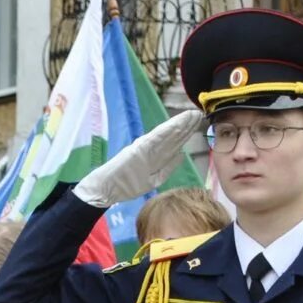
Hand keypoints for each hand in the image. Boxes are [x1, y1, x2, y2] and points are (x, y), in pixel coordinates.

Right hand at [75, 109, 200, 207]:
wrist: (103, 189)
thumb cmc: (124, 185)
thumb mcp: (152, 180)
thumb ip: (167, 168)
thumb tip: (182, 154)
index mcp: (156, 157)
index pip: (175, 143)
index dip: (187, 133)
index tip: (198, 123)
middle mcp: (152, 150)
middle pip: (173, 137)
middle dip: (187, 126)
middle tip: (199, 114)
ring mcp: (145, 148)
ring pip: (167, 135)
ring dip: (180, 125)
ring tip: (192, 115)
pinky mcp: (138, 150)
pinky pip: (155, 139)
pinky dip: (166, 131)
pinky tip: (177, 124)